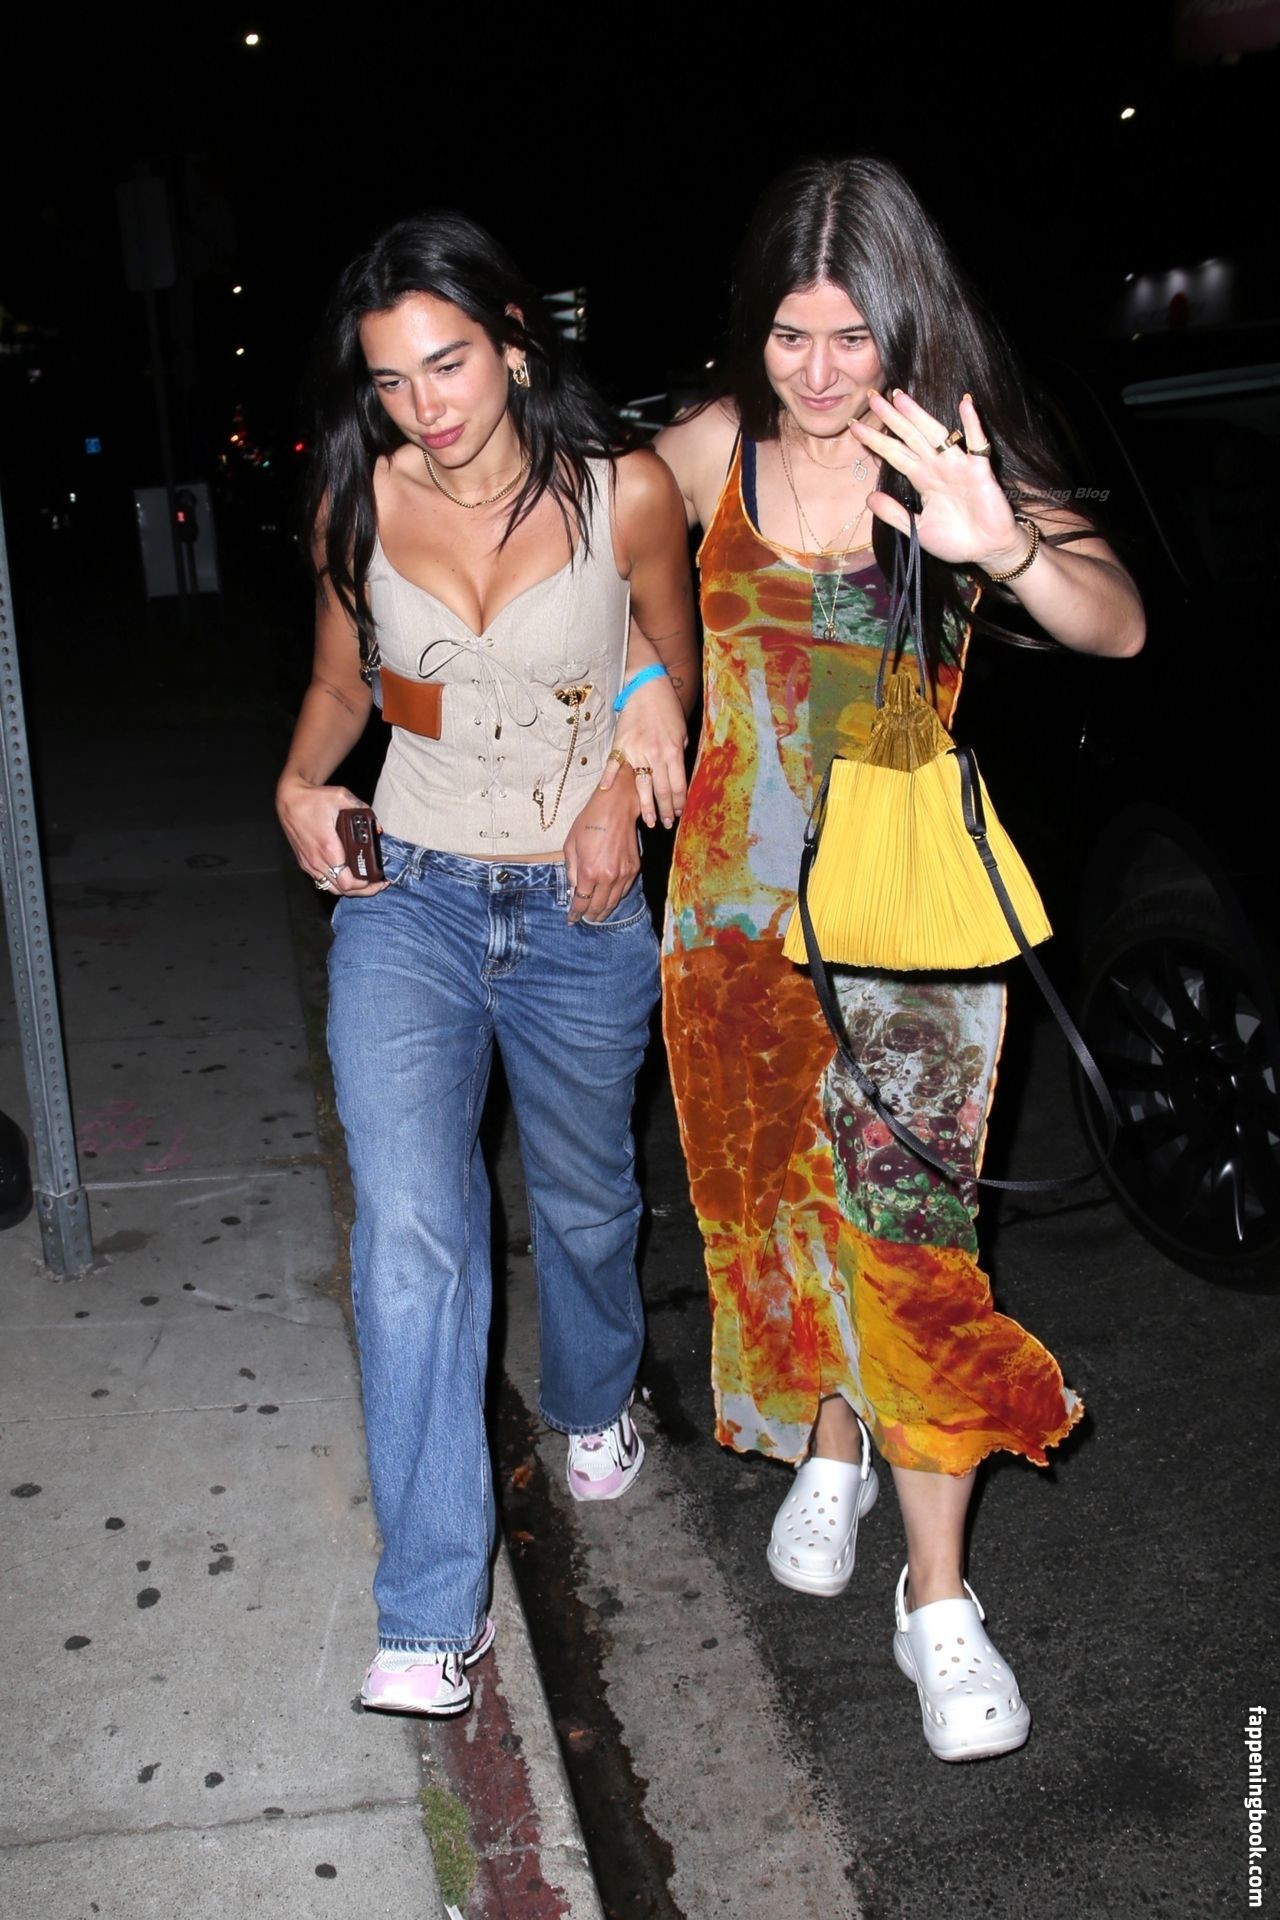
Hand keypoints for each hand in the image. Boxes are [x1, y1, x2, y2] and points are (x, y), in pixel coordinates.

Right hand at [276, 774, 388, 896]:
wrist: (289, 799)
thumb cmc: (312, 799)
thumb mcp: (341, 797)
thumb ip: (362, 809)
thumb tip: (377, 827)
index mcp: (329, 849)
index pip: (348, 882)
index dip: (366, 886)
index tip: (378, 880)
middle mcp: (317, 860)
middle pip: (342, 890)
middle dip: (363, 891)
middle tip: (377, 884)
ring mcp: (309, 864)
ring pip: (331, 888)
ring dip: (349, 889)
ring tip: (364, 882)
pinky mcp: (304, 862)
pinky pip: (322, 881)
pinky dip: (336, 883)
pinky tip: (346, 875)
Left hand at [562, 778, 641, 923]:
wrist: (616, 808)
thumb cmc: (589, 822)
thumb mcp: (571, 845)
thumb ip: (572, 871)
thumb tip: (574, 890)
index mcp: (589, 872)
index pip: (581, 902)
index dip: (575, 914)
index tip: (571, 920)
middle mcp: (608, 877)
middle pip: (598, 907)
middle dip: (590, 916)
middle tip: (584, 919)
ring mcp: (623, 874)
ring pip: (613, 902)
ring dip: (603, 911)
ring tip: (596, 915)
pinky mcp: (634, 869)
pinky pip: (624, 891)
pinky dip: (615, 899)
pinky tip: (609, 899)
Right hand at [595, 675, 688, 827]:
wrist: (648, 687)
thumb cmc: (667, 709)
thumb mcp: (681, 732)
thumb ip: (680, 754)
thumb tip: (679, 776)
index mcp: (674, 751)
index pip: (678, 785)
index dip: (679, 803)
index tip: (679, 814)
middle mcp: (656, 754)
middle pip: (662, 790)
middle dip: (665, 810)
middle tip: (666, 824)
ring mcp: (637, 751)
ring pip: (642, 785)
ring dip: (646, 806)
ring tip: (649, 821)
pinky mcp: (621, 744)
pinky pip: (614, 765)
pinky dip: (610, 779)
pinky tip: (607, 792)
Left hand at [852, 390, 1029, 573]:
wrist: (987, 551)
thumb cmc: (955, 541)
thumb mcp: (918, 529)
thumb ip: (894, 513)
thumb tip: (869, 497)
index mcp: (922, 479)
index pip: (894, 454)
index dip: (875, 440)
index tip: (853, 427)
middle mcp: (937, 467)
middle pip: (909, 437)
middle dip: (891, 417)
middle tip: (872, 397)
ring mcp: (958, 466)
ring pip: (935, 434)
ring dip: (918, 415)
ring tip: (900, 397)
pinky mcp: (980, 470)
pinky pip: (976, 443)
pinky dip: (972, 423)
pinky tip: (965, 403)